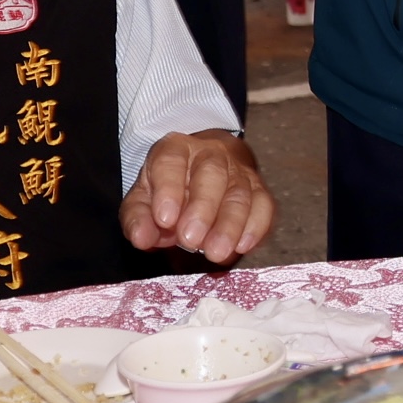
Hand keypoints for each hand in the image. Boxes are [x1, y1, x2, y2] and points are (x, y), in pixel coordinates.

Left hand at [121, 130, 272, 264]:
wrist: (202, 174)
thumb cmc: (169, 190)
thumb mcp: (144, 199)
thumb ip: (138, 218)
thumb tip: (142, 238)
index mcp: (175, 149)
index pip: (171, 162)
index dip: (168, 190)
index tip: (164, 220)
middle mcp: (210, 154)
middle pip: (211, 173)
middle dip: (202, 208)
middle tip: (190, 242)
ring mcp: (238, 171)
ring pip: (239, 192)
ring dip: (229, 224)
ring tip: (216, 253)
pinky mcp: (259, 190)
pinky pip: (264, 205)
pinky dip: (256, 226)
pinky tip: (243, 246)